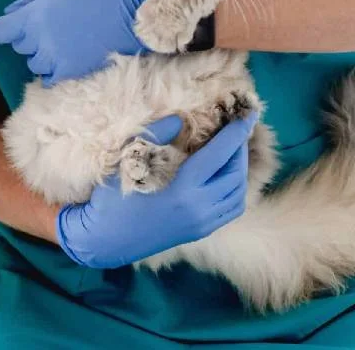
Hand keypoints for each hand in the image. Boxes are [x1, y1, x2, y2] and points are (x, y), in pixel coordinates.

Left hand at [0, 0, 149, 85]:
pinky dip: (52, 70)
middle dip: (27, 37)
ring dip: (40, 54)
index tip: (3, 29)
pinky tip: (64, 58)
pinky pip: (48, 78)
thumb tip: (10, 11)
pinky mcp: (68, 72)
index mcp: (34, 15)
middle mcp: (39, 40)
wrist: (128, 16)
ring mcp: (53, 59)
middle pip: (19, 46)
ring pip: (33, 63)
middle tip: (47, 27)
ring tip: (59, 43)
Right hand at [56, 111, 257, 268]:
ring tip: (233, 149)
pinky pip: (232, 208)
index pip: (220, 155)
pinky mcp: (201, 232)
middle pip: (234, 173)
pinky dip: (236, 188)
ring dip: (240, 168)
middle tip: (237, 127)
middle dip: (240, 147)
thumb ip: (157, 136)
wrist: (106, 240)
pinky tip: (227, 175)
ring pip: (238, 193)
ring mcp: (203, 224)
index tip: (248, 113)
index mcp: (183, 190)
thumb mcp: (130, 161)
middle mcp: (200, 209)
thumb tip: (180, 118)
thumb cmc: (113, 200)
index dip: (236, 132)